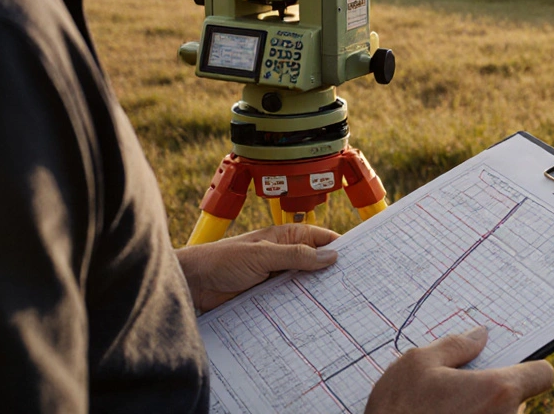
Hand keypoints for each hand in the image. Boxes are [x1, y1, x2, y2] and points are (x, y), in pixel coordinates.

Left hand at [174, 224, 339, 312]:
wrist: (194, 284)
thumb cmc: (221, 260)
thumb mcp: (263, 255)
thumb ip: (296, 255)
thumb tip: (330, 256)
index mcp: (285, 238)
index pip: (321, 239)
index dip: (340, 247)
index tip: (360, 260)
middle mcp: (284, 256)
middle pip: (316, 264)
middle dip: (332, 273)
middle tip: (353, 287)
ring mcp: (277, 277)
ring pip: (305, 284)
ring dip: (316, 292)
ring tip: (338, 304)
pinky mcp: (269, 296)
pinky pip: (291, 300)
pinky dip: (301, 306)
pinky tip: (313, 315)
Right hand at [365, 327, 553, 413]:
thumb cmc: (398, 412)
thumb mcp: (417, 364)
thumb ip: (455, 346)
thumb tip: (479, 336)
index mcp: (498, 391)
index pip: (542, 374)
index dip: (528, 368)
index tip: (511, 367)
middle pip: (517, 400)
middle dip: (493, 392)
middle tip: (458, 390)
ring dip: (481, 412)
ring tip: (443, 410)